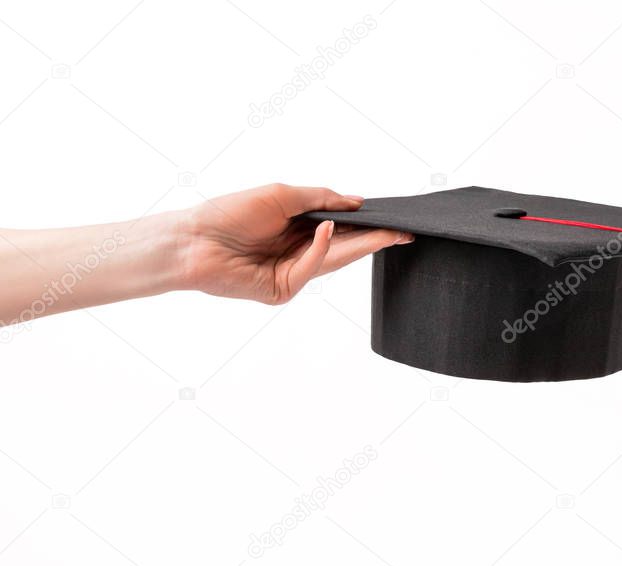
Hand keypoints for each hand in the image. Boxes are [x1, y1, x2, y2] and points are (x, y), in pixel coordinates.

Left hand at [179, 183, 412, 303]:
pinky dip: (321, 249)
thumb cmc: (229, 212)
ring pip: (334, 260)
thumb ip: (322, 198)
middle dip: (375, 239)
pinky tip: (327, 230)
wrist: (193, 239)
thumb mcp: (282, 195)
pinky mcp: (282, 289)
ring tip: (388, 233)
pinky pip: (311, 268)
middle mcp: (298, 252)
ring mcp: (292, 273)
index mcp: (298, 229)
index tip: (394, 222)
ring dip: (361, 245)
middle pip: (344, 247)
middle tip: (403, 233)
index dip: (368, 225)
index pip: (341, 228)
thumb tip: (357, 201)